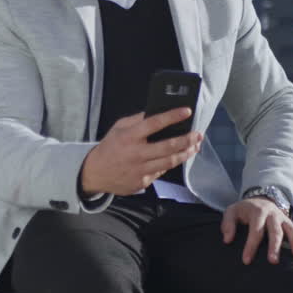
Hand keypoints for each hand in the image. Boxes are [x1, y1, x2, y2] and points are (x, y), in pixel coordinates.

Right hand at [79, 109, 203, 196]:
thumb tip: (156, 112)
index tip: (186, 111)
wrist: (94, 173)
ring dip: (185, 153)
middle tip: (197, 134)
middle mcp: (136, 153)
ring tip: (194, 146)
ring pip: (169, 162)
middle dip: (186, 139)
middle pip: (168, 146)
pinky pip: (161, 171)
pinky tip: (176, 157)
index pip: (154, 123)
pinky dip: (170, 164)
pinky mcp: (142, 182)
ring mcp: (140, 169)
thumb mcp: (118, 128)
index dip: (172, 116)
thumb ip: (137, 120)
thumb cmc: (109, 147)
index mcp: (129, 136)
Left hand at [221, 196, 292, 264]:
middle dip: (275, 246)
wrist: (261, 200)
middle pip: (275, 231)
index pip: (255, 230)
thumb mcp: (231, 211)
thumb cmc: (244, 211)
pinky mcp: (292, 226)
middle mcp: (274, 216)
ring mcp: (285, 220)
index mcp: (258, 212)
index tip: (246, 260)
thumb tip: (227, 239)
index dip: (250, 245)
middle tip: (273, 261)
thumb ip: (227, 224)